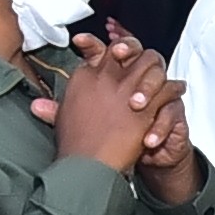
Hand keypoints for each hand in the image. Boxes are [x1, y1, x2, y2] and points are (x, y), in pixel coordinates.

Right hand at [43, 32, 160, 175]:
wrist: (87, 166)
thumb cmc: (73, 146)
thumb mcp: (60, 119)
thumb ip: (53, 107)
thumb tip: (37, 105)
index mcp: (85, 77)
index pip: (100, 50)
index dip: (111, 49)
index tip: (117, 54)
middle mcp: (106, 77)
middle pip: (128, 49)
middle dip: (136, 51)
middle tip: (142, 59)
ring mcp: (126, 89)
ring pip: (150, 63)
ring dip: (158, 68)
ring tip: (164, 73)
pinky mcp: (144, 107)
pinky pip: (165, 89)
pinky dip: (173, 88)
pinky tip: (177, 89)